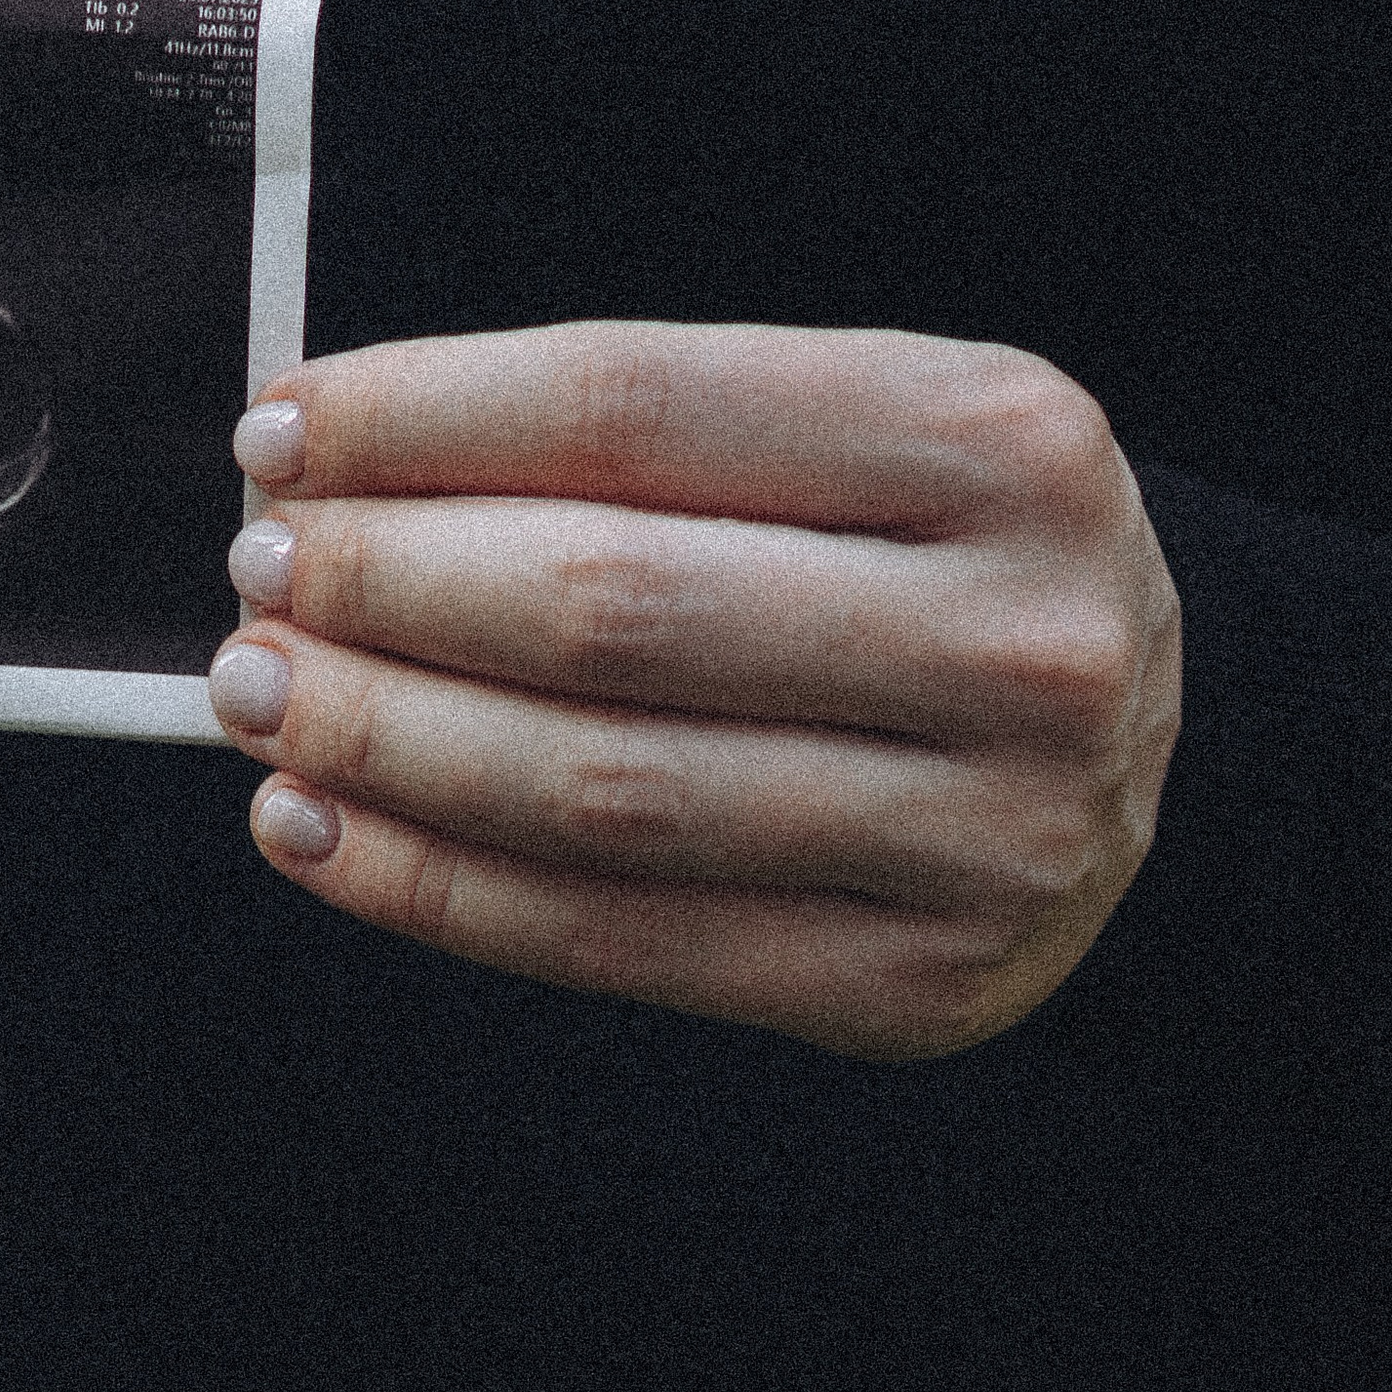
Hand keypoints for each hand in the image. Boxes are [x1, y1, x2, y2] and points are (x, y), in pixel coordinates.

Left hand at [207, 320, 1180, 1060]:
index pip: (635, 407)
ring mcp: (982, 831)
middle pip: (605, 604)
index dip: (423, 416)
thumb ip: (640, 447)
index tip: (282, 429)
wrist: (1135, 766)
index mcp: (1001, 441)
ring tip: (257, 692)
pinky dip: (428, 885)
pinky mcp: (911, 984)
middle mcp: (1016, 637)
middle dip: (382, 583)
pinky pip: (612, 939)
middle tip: (257, 569)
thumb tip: (330, 468)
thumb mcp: (857, 447)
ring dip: (379, 737)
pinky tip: (312, 827)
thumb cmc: (925, 571)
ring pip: (594, 787)